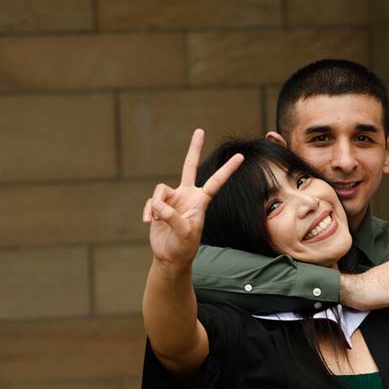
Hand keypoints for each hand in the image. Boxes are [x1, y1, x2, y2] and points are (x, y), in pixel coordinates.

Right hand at [142, 129, 242, 268]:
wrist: (170, 257)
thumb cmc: (183, 247)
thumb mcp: (184, 233)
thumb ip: (173, 217)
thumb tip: (158, 204)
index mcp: (200, 201)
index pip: (216, 182)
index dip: (227, 169)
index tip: (240, 157)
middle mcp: (187, 196)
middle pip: (189, 166)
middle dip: (194, 148)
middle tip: (199, 130)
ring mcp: (172, 199)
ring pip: (160, 190)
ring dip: (156, 205)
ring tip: (156, 220)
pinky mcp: (158, 206)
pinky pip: (150, 202)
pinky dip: (148, 212)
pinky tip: (148, 223)